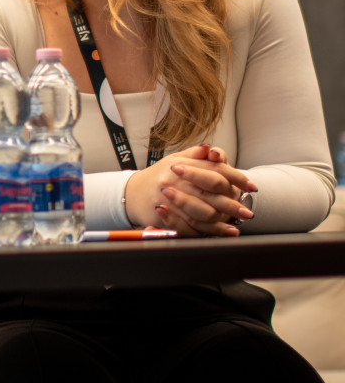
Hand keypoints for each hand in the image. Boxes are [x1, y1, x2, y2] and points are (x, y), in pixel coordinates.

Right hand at [124, 145, 255, 236]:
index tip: (250, 186)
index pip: (214, 170)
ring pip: (204, 212)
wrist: (131, 194)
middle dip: (232, 203)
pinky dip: (212, 231)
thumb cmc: (157, 176)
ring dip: (224, 219)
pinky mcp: (166, 218)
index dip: (236, 178)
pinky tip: (225, 232)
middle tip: (247, 211)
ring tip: (237, 223)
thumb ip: (195, 155)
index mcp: (180, 166)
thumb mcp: (174, 159)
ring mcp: (170, 201)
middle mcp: (174, 182)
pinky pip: (193, 227)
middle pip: (211, 193)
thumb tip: (214, 150)